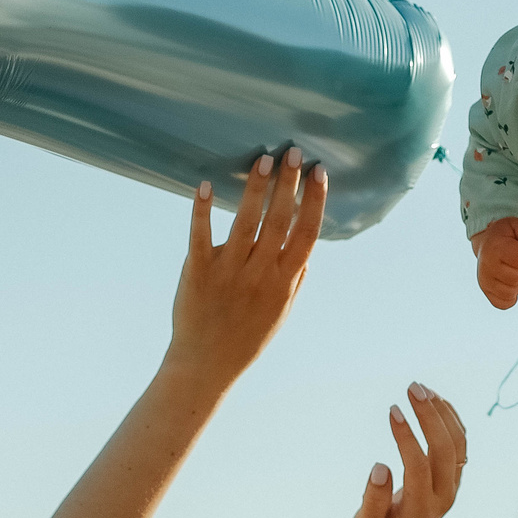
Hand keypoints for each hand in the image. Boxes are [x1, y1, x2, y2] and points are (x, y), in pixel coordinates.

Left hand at [167, 149, 324, 388]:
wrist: (206, 365)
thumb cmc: (246, 339)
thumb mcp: (281, 313)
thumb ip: (296, 280)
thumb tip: (308, 250)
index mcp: (285, 281)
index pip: (307, 233)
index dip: (315, 200)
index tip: (319, 173)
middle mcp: (260, 273)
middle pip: (279, 220)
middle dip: (288, 183)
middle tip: (293, 151)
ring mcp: (229, 272)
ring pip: (245, 222)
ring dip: (255, 189)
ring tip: (262, 160)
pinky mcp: (198, 272)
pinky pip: (200, 236)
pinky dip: (203, 210)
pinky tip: (206, 185)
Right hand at [352, 382, 466, 517]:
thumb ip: (372, 501)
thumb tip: (380, 467)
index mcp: (420, 509)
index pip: (418, 466)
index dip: (407, 437)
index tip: (393, 411)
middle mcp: (443, 496)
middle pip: (446, 449)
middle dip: (430, 415)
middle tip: (412, 388)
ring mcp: (453, 485)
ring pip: (458, 443)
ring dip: (443, 412)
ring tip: (421, 388)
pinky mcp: (455, 476)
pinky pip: (460, 443)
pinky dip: (450, 418)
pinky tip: (434, 399)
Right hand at [472, 216, 517, 309]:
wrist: (487, 242)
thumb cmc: (506, 235)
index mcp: (494, 247)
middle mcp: (486, 266)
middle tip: (514, 260)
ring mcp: (484, 281)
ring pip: (512, 292)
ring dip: (517, 282)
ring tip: (510, 270)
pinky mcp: (486, 292)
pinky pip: (505, 303)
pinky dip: (511, 296)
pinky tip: (508, 283)